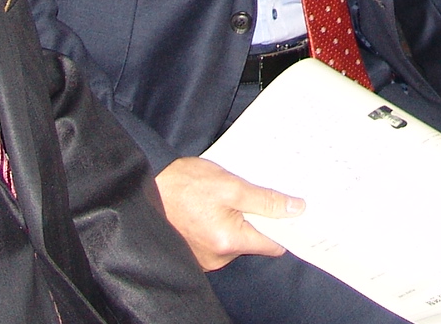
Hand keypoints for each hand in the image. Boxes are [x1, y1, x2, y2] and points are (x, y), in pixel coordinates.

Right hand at [153, 156, 303, 270]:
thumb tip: (296, 209)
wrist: (144, 187)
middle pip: (255, 240)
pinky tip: (218, 203)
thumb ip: (265, 199)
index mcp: (229, 242)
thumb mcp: (230, 185)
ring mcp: (206, 256)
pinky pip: (221, 238)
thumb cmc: (184, 184)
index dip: (285, 226)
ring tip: (234, 193)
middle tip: (259, 191)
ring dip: (241, 217)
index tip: (295, 209)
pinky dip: (225, 222)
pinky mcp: (197, 250)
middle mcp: (218, 257)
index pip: (273, 244)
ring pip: (238, 238)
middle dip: (260, 217)